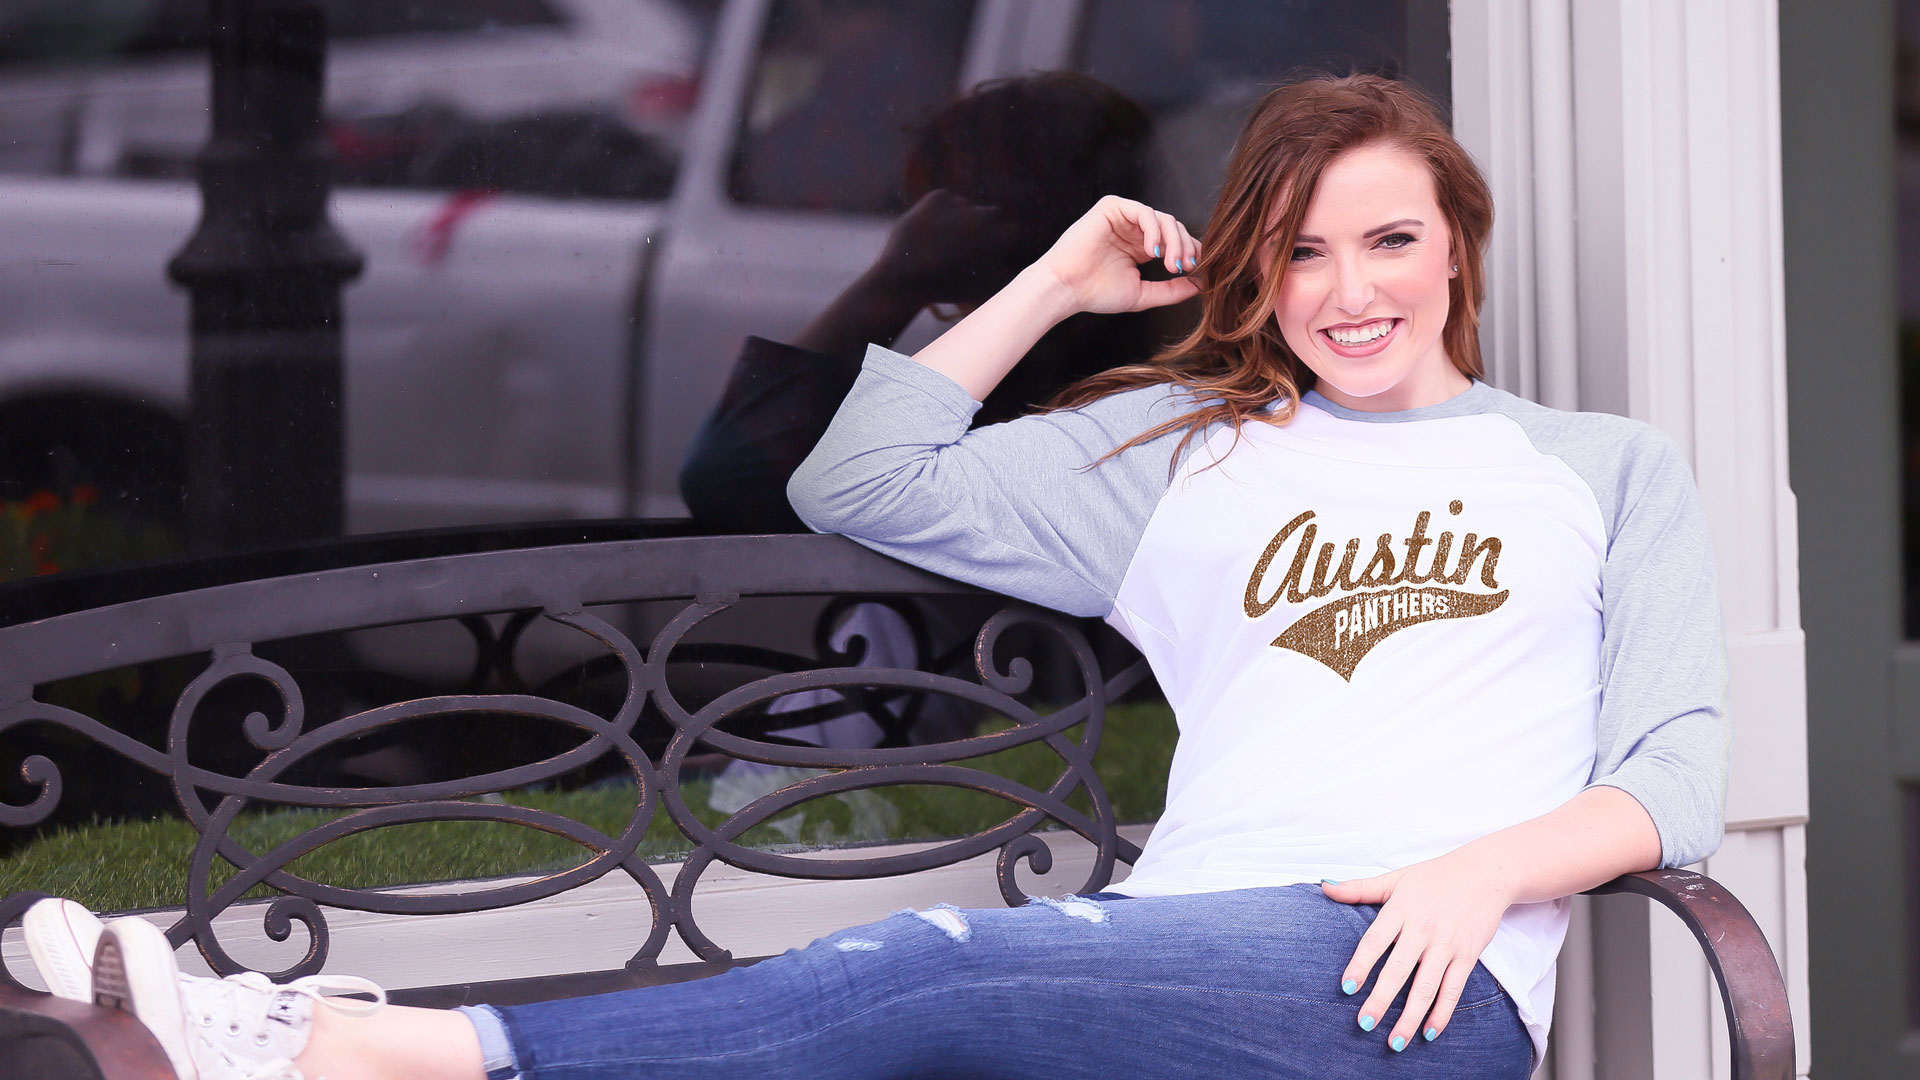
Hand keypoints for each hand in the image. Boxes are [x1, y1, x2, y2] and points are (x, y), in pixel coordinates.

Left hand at [873, 188, 1023, 307]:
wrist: (904, 279)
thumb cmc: (943, 289)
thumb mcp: (980, 287)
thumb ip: (998, 271)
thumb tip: (1010, 265)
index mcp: (1000, 238)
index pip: (1012, 231)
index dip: (1001, 241)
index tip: (988, 252)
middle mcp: (985, 217)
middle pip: (992, 215)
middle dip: (982, 227)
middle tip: (962, 245)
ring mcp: (961, 203)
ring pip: (964, 207)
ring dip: (956, 219)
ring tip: (937, 243)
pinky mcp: (938, 197)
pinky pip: (944, 200)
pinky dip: (938, 211)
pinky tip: (927, 230)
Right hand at [1033, 195, 1201, 314]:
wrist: (1066, 288)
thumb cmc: (1096, 293)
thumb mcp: (1143, 294)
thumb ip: (1171, 290)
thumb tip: (1201, 285)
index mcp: (1141, 247)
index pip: (1176, 241)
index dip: (1190, 252)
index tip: (1197, 271)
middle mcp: (1134, 230)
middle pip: (1174, 228)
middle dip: (1185, 247)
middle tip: (1185, 268)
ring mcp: (1123, 217)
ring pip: (1163, 219)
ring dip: (1174, 241)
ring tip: (1170, 264)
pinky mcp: (1112, 207)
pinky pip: (1144, 212)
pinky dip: (1154, 230)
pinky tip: (1153, 251)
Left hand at [1320, 847, 1514, 1051]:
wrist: (1484, 873)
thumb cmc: (1434, 877)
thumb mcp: (1395, 878)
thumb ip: (1359, 888)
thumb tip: (1324, 887)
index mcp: (1400, 909)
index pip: (1375, 941)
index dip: (1361, 965)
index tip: (1347, 987)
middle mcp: (1423, 929)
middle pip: (1398, 970)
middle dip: (1381, 1000)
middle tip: (1364, 1024)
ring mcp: (1446, 944)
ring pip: (1426, 987)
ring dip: (1410, 1017)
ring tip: (1395, 1042)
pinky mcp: (1468, 955)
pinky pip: (1453, 989)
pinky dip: (1441, 1013)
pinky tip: (1428, 1032)